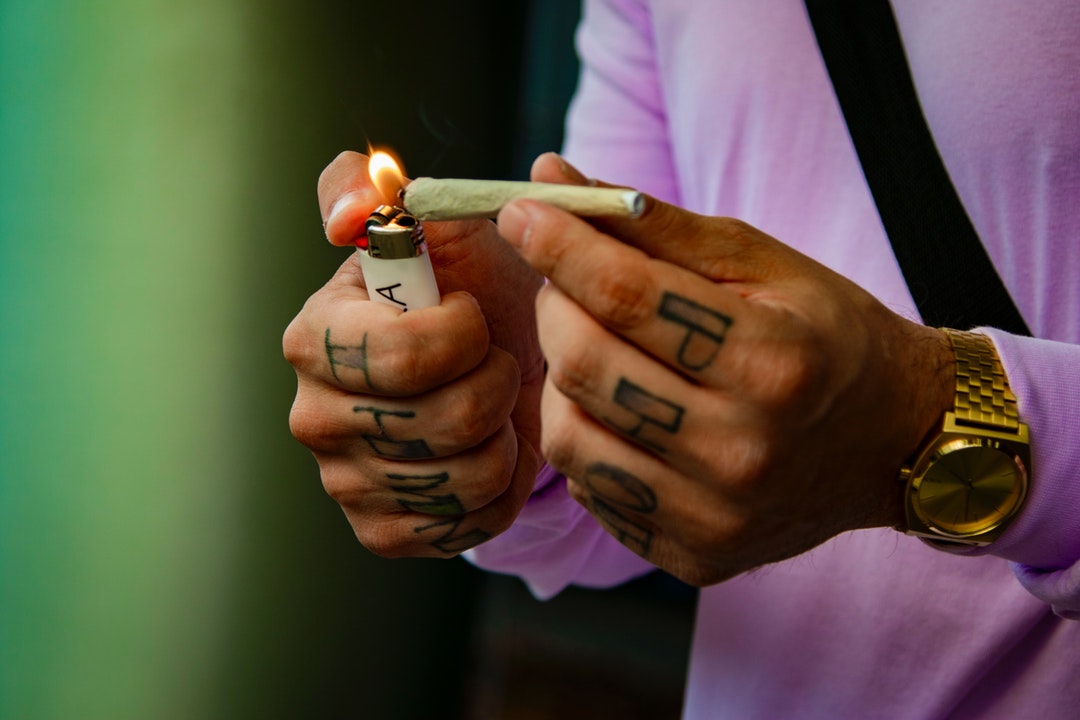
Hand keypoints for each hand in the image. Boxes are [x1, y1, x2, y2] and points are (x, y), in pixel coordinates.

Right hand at [284, 152, 544, 556]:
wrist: (501, 362)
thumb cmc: (471, 288)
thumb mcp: (433, 220)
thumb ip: (371, 187)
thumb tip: (346, 214)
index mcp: (316, 336)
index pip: (404, 355)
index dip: (464, 335)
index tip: (472, 311)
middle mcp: (314, 416)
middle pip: (446, 420)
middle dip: (496, 381)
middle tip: (493, 357)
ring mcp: (345, 482)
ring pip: (467, 476)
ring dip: (505, 431)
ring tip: (492, 400)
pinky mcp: (382, 531)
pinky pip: (469, 524)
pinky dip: (502, 486)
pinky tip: (488, 449)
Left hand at [496, 154, 954, 585]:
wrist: (894, 443)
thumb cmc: (826, 336)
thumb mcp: (760, 262)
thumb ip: (651, 223)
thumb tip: (550, 180)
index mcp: (775, 360)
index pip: (629, 295)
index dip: (559, 246)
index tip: (523, 212)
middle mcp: (746, 449)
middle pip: (584, 365)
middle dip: (553, 306)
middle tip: (565, 281)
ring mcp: (717, 515)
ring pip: (569, 437)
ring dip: (559, 377)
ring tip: (595, 348)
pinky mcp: (695, 555)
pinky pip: (591, 490)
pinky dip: (587, 436)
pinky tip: (621, 410)